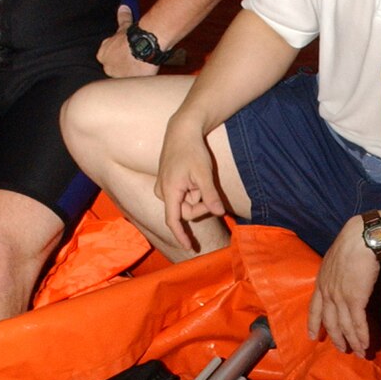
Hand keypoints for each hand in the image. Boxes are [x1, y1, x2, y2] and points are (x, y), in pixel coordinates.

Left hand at [97, 3, 160, 78]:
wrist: (143, 45)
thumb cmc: (132, 36)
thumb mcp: (125, 26)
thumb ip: (122, 18)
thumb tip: (123, 7)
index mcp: (103, 53)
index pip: (106, 58)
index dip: (117, 56)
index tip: (125, 54)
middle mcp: (107, 66)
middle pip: (113, 69)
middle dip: (122, 67)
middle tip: (133, 63)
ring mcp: (116, 76)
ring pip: (121, 78)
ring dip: (128, 75)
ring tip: (139, 71)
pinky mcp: (127, 84)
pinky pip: (129, 86)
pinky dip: (135, 83)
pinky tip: (142, 79)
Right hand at [154, 109, 223, 249]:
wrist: (182, 131)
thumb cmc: (193, 151)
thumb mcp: (205, 174)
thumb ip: (211, 195)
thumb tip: (219, 213)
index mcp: (169, 191)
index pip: (173, 220)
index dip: (181, 236)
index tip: (189, 248)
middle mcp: (161, 191)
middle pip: (185, 211)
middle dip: (199, 204)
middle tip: (209, 190)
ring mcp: (162, 187)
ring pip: (184, 203)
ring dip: (196, 195)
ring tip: (198, 177)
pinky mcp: (166, 183)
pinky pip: (181, 195)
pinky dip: (191, 190)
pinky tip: (193, 176)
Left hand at [307, 217, 380, 356]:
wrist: (361, 239)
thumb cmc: (352, 244)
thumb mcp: (335, 258)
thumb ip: (335, 273)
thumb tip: (342, 278)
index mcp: (321, 282)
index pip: (314, 308)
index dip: (313, 324)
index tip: (312, 336)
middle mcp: (328, 293)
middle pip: (329, 321)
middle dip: (336, 337)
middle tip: (342, 349)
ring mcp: (340, 298)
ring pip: (344, 326)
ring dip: (352, 341)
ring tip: (358, 352)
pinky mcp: (355, 300)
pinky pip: (357, 323)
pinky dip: (361, 335)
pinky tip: (364, 344)